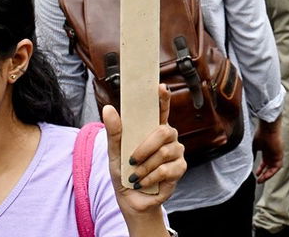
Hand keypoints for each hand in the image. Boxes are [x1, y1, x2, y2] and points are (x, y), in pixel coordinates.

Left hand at [105, 85, 185, 215]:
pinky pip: (166, 170)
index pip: (161, 109)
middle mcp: (168, 137)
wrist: (132, 200)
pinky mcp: (180, 169)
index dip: (162, 98)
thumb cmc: (124, 173)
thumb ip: (114, 132)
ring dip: (145, 167)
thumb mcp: (114, 153)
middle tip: (131, 160)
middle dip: (145, 147)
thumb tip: (108, 108)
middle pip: (164, 131)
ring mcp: (176, 152)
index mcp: (152, 129)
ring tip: (135, 175)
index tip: (160, 87)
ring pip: (164, 152)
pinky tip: (142, 182)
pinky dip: (150, 177)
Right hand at [252, 118, 282, 182]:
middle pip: (269, 167)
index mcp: (266, 151)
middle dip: (264, 175)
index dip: (260, 169)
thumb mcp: (254, 147)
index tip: (256, 174)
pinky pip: (276, 167)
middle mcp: (271, 154)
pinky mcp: (280, 156)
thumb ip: (252, 155)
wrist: (268, 129)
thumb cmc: (261, 134)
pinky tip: (265, 176)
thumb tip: (247, 163)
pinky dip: (271, 172)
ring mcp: (276, 155)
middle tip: (259, 180)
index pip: (264, 163)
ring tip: (261, 180)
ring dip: (267, 175)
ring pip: (273, 169)